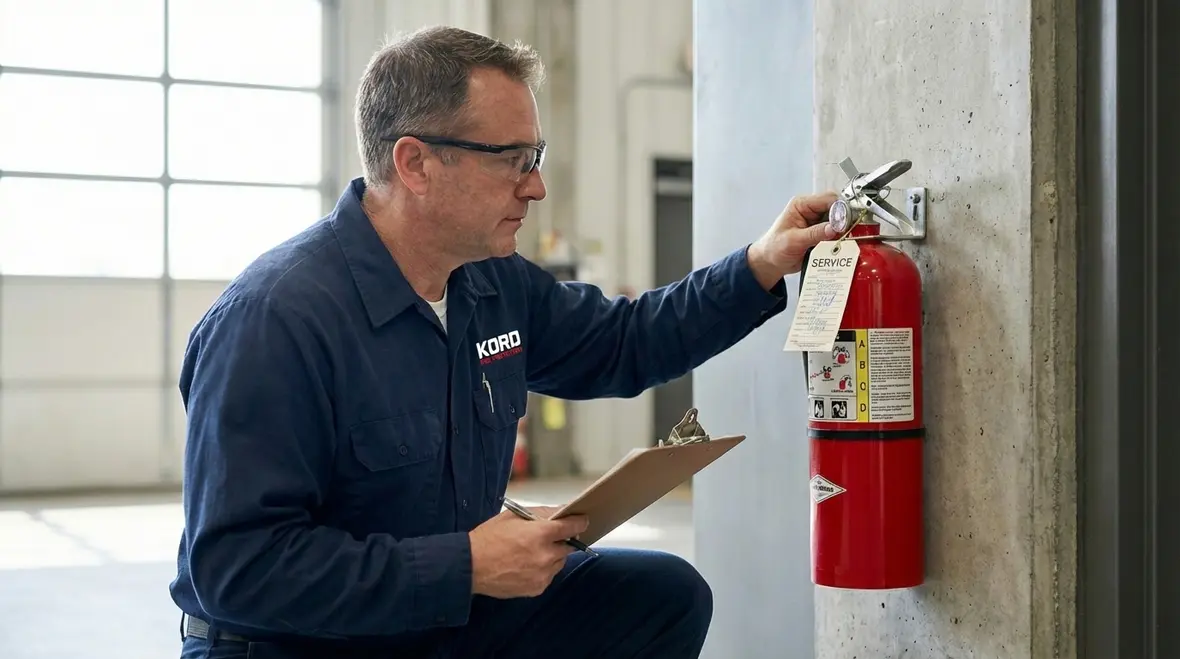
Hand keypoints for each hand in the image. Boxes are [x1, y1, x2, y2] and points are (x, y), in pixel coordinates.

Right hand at [468, 506, 589, 598]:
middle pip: (568, 547)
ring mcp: (542, 574)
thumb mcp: (512, 517)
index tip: (583, 520)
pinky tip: (526, 565)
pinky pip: (548, 576)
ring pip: (559, 562)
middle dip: (562, 540)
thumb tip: (560, 512)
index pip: (571, 527)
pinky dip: (543, 570)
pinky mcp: (537, 588)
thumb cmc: (488, 539)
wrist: (470, 567)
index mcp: (540, 534)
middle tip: (549, 537)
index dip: (579, 522)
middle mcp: (545, 555)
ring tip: (532, 552)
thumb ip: (540, 514)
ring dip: (553, 556)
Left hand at [747, 191, 839, 288]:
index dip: (840, 209)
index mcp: (802, 205)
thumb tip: (833, 228)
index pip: (828, 199)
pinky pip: (836, 233)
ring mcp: (817, 223)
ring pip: (839, 222)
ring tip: (844, 240)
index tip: (845, 222)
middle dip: (843, 220)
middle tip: (847, 232)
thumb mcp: (793, 240)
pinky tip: (840, 246)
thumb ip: (814, 233)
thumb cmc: (774, 248)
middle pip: (837, 209)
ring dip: (842, 231)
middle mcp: (811, 211)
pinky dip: (839, 239)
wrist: (770, 263)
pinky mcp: (821, 234)